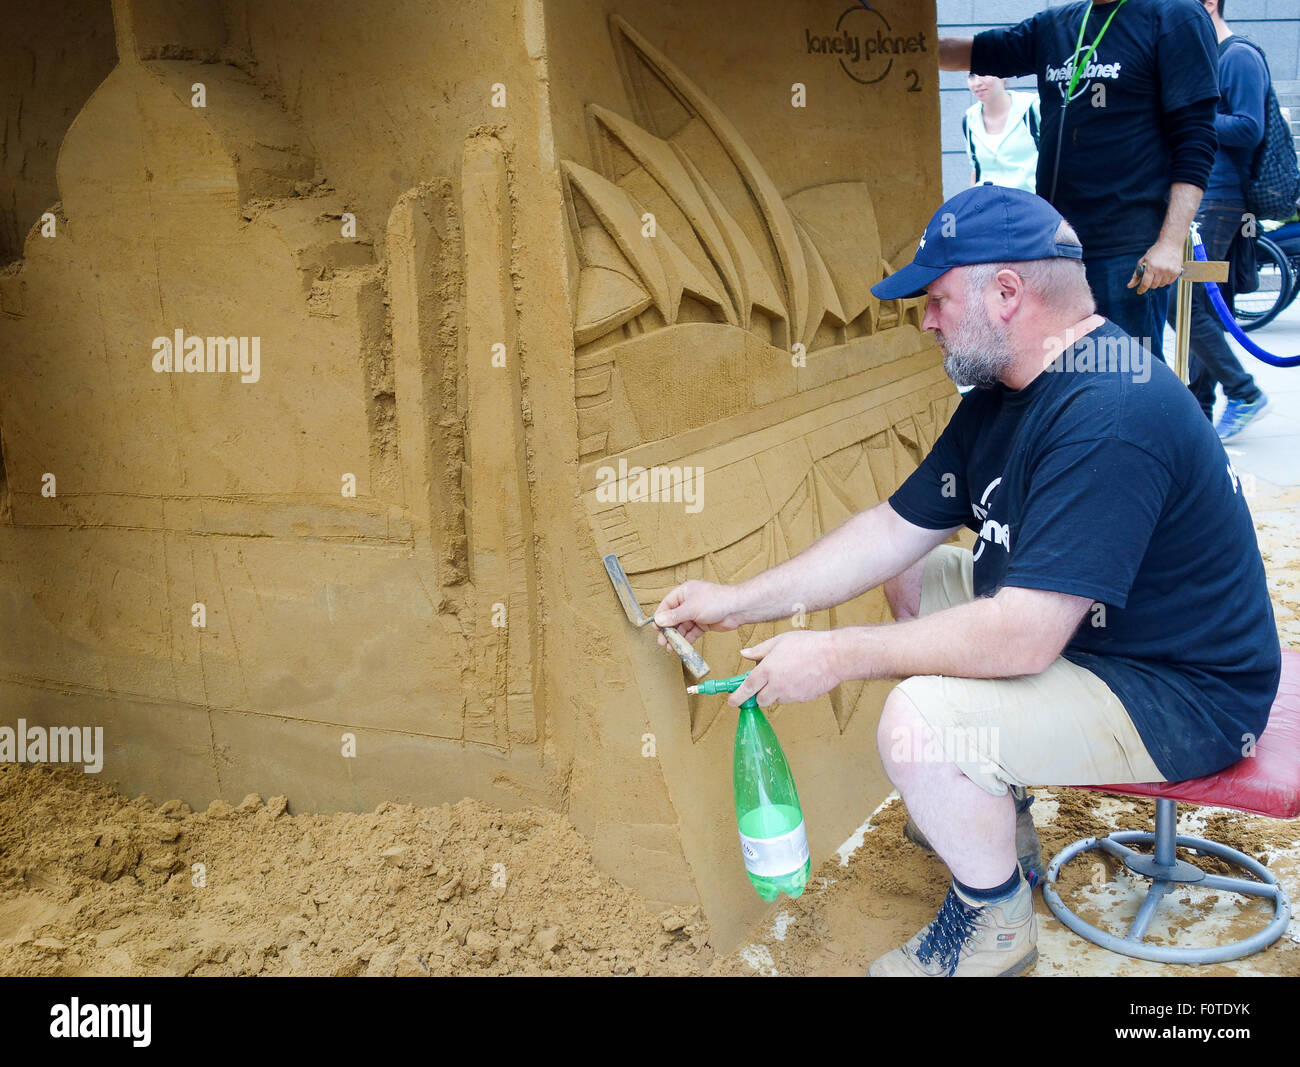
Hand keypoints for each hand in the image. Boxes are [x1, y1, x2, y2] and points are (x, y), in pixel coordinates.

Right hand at [653, 581, 741, 646]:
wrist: (737, 609)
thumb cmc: (715, 601)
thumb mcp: (691, 608)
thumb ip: (674, 616)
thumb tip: (658, 621)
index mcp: (684, 593)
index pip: (667, 605)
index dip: (660, 617)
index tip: (656, 629)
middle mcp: (689, 602)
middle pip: (673, 617)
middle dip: (668, 630)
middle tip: (662, 642)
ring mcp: (696, 614)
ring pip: (682, 627)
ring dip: (676, 637)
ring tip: (670, 648)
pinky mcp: (703, 623)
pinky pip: (691, 632)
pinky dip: (686, 639)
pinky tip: (681, 647)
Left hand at [730, 631, 844, 707]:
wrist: (834, 656)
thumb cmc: (809, 644)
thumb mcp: (780, 640)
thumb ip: (760, 650)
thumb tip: (745, 653)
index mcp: (767, 669)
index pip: (747, 688)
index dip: (737, 697)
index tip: (732, 701)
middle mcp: (777, 684)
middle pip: (760, 700)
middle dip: (760, 694)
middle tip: (766, 682)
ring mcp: (791, 694)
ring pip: (777, 699)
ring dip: (777, 692)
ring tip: (789, 675)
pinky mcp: (803, 698)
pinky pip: (792, 699)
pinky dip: (792, 692)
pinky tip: (800, 678)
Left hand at [1127, 239, 1183, 292]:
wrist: (1170, 244)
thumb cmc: (1154, 253)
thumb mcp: (1142, 262)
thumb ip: (1136, 275)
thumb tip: (1129, 286)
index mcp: (1151, 267)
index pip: (1145, 284)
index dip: (1141, 289)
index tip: (1139, 291)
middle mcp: (1161, 270)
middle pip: (1153, 286)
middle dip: (1150, 283)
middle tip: (1150, 276)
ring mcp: (1170, 271)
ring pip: (1161, 285)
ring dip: (1158, 282)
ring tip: (1158, 272)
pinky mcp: (1177, 272)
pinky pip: (1169, 282)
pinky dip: (1166, 280)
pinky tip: (1165, 272)